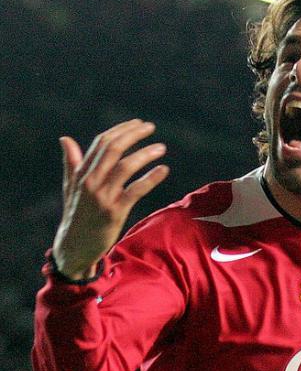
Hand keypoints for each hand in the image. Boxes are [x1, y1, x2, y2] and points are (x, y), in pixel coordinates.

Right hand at [52, 119, 168, 278]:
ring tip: (161, 148)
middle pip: (113, 149)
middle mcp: (90, 181)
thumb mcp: (70, 188)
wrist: (74, 247)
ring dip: (145, 154)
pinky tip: (164, 170)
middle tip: (151, 127)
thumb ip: (72, 163)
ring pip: (125, 167)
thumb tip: (66, 139)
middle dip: (133, 135)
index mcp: (82, 173)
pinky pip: (135, 191)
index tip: (138, 123)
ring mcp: (102, 196)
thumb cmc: (76, 216)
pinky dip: (150, 178)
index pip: (102, 143)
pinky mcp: (114, 212)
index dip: (121, 130)